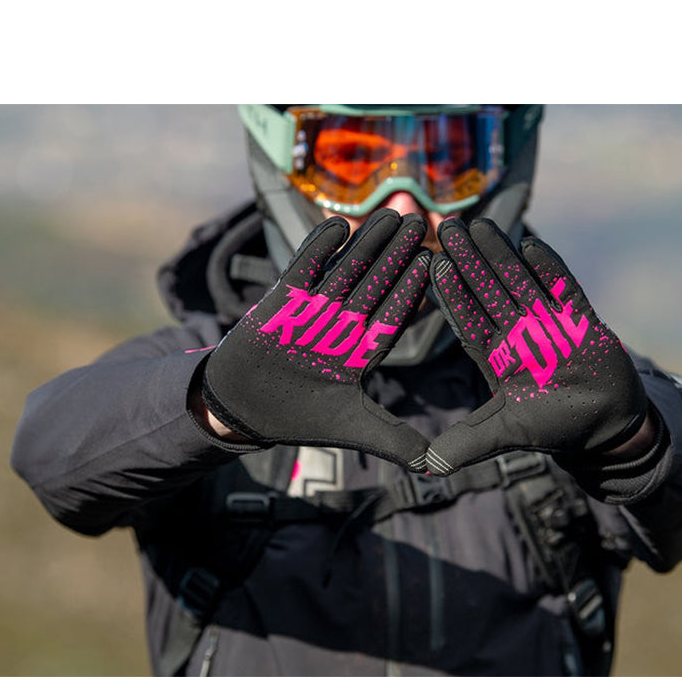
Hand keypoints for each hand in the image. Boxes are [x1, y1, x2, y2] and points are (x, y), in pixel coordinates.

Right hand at [202, 209, 431, 471]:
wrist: (244, 409)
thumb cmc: (298, 419)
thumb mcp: (351, 429)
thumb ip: (394, 440)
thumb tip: (436, 465)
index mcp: (363, 352)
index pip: (393, 315)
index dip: (411, 291)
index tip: (432, 265)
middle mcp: (343, 326)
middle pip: (375, 283)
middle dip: (396, 255)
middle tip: (418, 224)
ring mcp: (314, 310)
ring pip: (345, 270)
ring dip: (366, 244)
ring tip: (389, 216)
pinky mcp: (282, 300)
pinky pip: (303, 269)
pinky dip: (318, 249)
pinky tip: (339, 226)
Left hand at [425, 217, 646, 474]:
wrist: (604, 425)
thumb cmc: (554, 427)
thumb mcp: (506, 434)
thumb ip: (468, 444)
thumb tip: (428, 466)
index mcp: (495, 355)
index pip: (468, 319)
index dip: (452, 294)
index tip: (434, 267)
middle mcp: (517, 334)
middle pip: (489, 290)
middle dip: (469, 261)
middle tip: (449, 229)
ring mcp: (549, 323)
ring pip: (520, 282)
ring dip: (502, 256)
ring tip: (481, 226)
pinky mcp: (581, 320)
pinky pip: (564, 288)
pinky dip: (550, 269)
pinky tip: (532, 244)